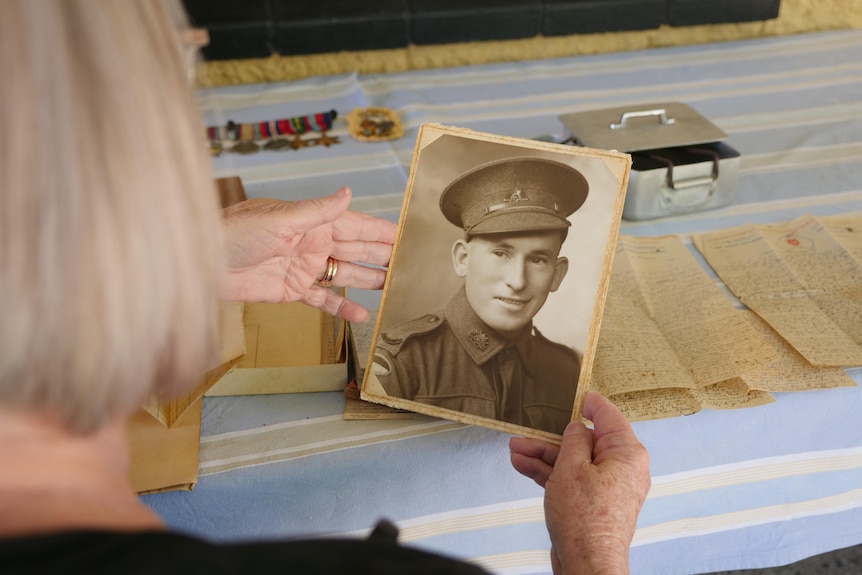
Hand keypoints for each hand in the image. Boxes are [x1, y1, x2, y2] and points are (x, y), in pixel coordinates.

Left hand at [220, 187, 397, 322]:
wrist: (202, 262)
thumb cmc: (234, 232)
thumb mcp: (280, 219)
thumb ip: (317, 210)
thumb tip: (347, 192)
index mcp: (314, 221)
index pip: (358, 225)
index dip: (383, 231)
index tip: (409, 235)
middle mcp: (314, 243)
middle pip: (358, 250)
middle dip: (384, 256)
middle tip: (412, 265)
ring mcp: (305, 268)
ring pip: (346, 274)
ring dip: (370, 281)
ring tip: (395, 289)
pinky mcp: (292, 290)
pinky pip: (323, 300)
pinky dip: (342, 307)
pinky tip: (362, 315)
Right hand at [509, 392, 650, 574]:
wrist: (586, 563)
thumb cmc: (586, 521)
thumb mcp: (572, 467)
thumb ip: (573, 440)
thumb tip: (576, 429)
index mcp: (626, 453)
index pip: (608, 416)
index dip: (589, 403)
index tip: (576, 394)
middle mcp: (622, 468)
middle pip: (584, 441)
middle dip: (552, 437)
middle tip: (527, 431)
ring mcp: (607, 487)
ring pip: (573, 461)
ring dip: (544, 455)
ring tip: (516, 450)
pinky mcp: (593, 503)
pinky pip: (572, 479)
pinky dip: (550, 473)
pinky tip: (524, 466)